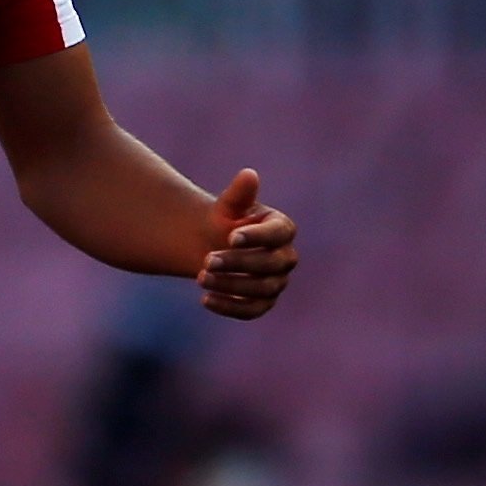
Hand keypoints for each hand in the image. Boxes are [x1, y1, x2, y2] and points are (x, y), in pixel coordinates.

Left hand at [196, 168, 297, 319]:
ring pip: (262, 289)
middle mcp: (285, 257)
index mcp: (282, 229)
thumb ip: (238, 194)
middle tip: (207, 259)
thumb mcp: (228, 206)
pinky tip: (205, 299)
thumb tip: (248, 175)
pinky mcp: (262, 302)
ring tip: (200, 277)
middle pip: (271, 264)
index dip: (258, 237)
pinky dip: (230, 307)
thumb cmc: (225, 222)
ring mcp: (276, 282)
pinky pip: (253, 311)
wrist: (212, 245)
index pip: (280, 233)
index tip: (231, 237)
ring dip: (230, 285)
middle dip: (239, 263)